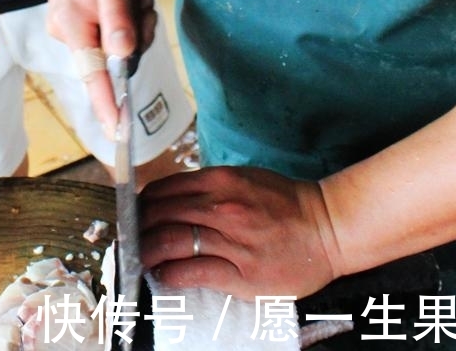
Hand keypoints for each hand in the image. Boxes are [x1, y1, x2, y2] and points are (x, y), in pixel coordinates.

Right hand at [47, 0, 156, 132]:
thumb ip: (119, 24)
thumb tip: (123, 60)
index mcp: (73, 29)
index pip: (93, 77)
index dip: (108, 107)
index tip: (121, 135)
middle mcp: (69, 34)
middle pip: (114, 60)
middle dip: (136, 37)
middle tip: (140, 6)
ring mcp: (75, 29)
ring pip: (119, 46)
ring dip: (135, 24)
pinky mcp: (83, 22)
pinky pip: (115, 33)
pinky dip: (128, 19)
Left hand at [139, 166, 340, 298]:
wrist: (326, 228)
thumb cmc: (284, 202)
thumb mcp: (242, 178)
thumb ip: (207, 186)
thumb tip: (170, 198)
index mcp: (219, 181)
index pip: (162, 191)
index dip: (140, 205)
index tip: (133, 216)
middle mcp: (221, 206)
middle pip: (160, 216)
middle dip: (137, 230)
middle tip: (128, 241)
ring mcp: (231, 239)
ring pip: (171, 242)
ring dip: (147, 253)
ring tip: (138, 260)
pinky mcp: (242, 272)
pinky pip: (194, 272)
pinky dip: (170, 274)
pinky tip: (162, 276)